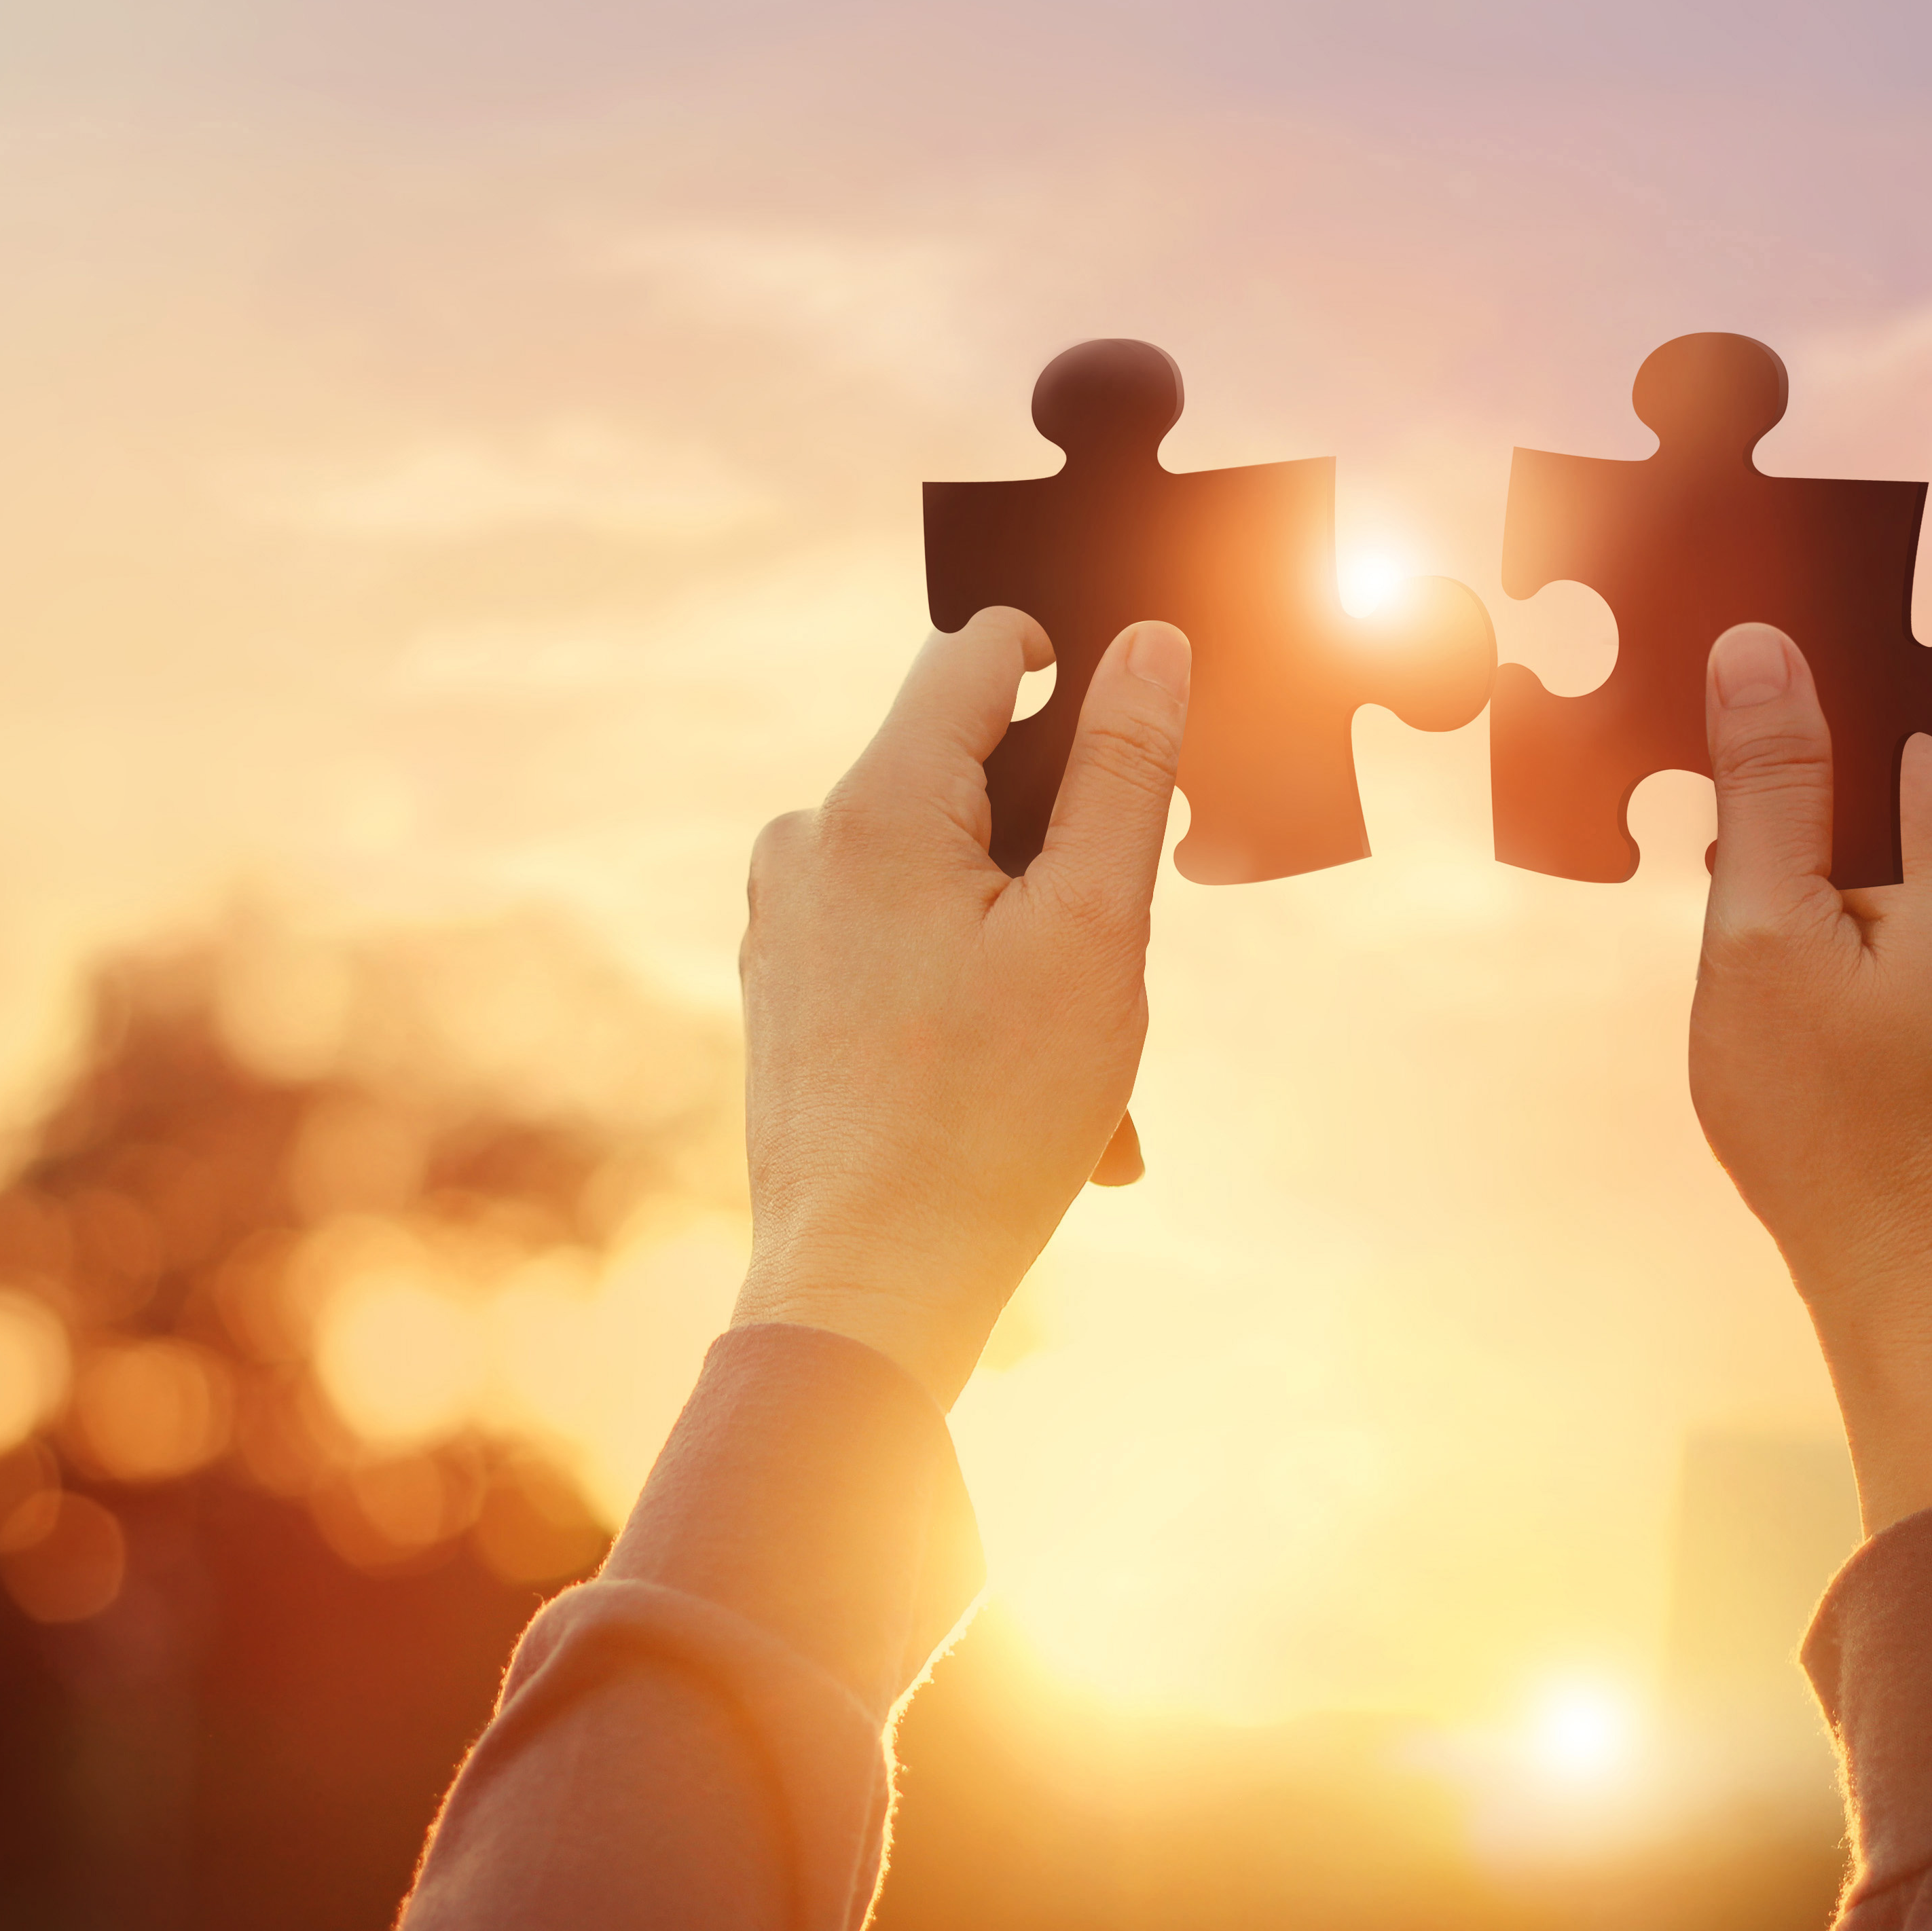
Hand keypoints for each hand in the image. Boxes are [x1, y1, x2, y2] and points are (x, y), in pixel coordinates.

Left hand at [730, 608, 1191, 1406]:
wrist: (868, 1286)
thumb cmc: (989, 1120)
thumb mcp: (1093, 929)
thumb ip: (1122, 772)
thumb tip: (1145, 643)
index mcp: (876, 804)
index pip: (978, 651)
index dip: (1072, 673)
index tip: (1128, 760)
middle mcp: (807, 840)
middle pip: (970, 778)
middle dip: (1063, 860)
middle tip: (1111, 973)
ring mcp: (786, 915)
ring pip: (948, 875)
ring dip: (1033, 951)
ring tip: (1077, 1072)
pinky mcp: (785, 982)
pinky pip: (905, 944)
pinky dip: (978, 999)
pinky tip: (1025, 1099)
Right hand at [1689, 622, 1931, 1531]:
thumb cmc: (1839, 1129)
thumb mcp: (1763, 939)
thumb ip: (1766, 787)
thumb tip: (1759, 647)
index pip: (1854, 694)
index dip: (1765, 721)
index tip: (1704, 781)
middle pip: (1863, 772)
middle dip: (1776, 817)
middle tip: (1715, 908)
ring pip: (1869, 844)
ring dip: (1796, 882)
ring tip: (1754, 974)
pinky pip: (1891, 897)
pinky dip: (1830, 925)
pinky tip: (1794, 1003)